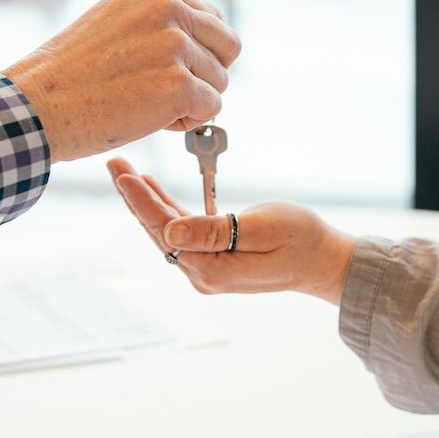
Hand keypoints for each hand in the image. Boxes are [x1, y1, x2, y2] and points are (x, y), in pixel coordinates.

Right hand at [5, 0, 241, 162]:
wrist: (36, 107)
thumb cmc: (69, 76)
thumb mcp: (114, 24)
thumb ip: (159, 24)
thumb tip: (208, 49)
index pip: (210, 18)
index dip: (196, 52)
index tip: (163, 69)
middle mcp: (166, 7)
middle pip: (227, 47)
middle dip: (204, 74)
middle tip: (166, 92)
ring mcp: (174, 45)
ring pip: (219, 82)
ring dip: (191, 101)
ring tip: (145, 104)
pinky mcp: (178, 85)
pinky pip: (211, 110)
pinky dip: (186, 123)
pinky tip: (150, 119)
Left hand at [107, 158, 356, 303]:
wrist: (324, 261)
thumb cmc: (302, 240)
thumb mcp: (263, 227)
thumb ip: (215, 232)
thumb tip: (169, 232)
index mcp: (211, 269)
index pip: (166, 230)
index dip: (142, 202)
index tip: (124, 177)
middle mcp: (202, 273)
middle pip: (158, 230)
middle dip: (135, 196)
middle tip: (114, 164)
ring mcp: (206, 268)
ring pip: (166, 229)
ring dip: (146, 200)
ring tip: (125, 172)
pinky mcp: (213, 258)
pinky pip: (182, 230)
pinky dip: (165, 207)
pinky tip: (152, 188)